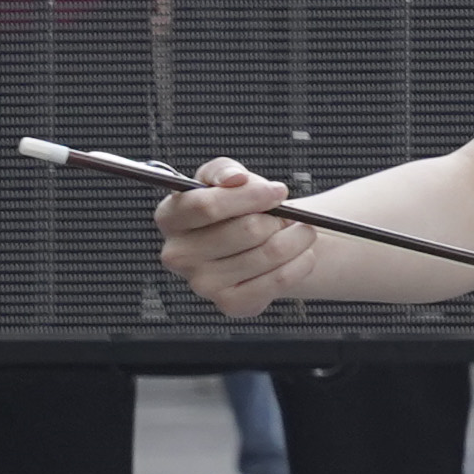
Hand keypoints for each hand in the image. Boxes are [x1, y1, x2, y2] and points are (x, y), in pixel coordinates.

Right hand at [157, 158, 317, 318]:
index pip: (207, 206)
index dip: (250, 197)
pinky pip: (277, 281)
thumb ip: (224, 170)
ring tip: (302, 231)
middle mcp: (178, 254)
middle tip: (291, 215)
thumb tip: (234, 179)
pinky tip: (302, 254)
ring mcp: (201, 284)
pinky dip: (300, 263)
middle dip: (278, 218)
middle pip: (244, 230)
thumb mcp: (226, 178)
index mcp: (170, 217)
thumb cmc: (237, 207)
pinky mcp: (229, 303)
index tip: (279, 191)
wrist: (256, 242)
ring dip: (297, 238)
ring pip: (267, 254)